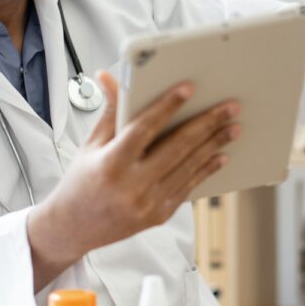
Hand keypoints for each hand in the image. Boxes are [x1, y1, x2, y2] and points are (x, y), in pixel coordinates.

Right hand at [27, 71, 238, 288]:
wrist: (72, 229)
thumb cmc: (80, 182)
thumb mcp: (91, 144)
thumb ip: (110, 111)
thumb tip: (111, 76)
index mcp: (110, 164)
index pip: (144, 129)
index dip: (167, 106)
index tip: (189, 88)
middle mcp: (131, 186)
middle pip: (177, 148)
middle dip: (207, 124)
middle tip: (230, 107)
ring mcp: (147, 204)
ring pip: (188, 168)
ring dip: (213, 145)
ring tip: (232, 128)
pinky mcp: (158, 216)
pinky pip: (187, 188)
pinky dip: (205, 170)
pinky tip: (219, 155)